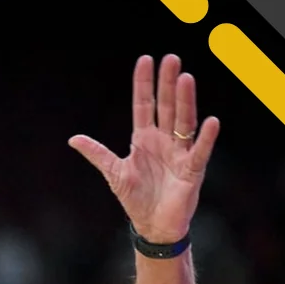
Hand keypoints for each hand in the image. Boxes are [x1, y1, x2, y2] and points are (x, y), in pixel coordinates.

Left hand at [69, 55, 219, 242]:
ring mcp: (179, 152)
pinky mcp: (192, 169)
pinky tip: (210, 121)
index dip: (144, 84)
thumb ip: (97, 153)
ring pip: (183, 121)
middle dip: (168, 83)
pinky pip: (200, 150)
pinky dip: (206, 137)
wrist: (153, 224)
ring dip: (185, 101)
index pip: (144, 105)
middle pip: (166, 106)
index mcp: (144, 139)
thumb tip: (73, 138)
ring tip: (187, 78)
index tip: (146, 60)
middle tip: (172, 59)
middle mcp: (164, 140)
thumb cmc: (136, 197)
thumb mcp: (114, 172)